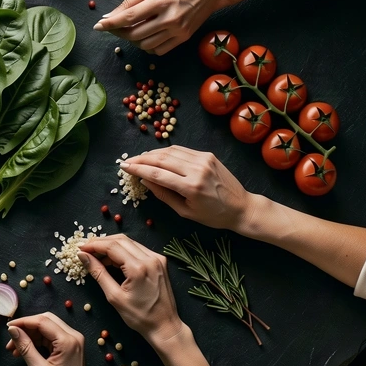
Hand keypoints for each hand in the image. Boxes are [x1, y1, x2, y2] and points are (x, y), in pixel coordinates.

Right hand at [5, 312, 87, 365]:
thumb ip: (25, 346)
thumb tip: (13, 330)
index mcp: (68, 341)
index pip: (42, 321)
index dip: (23, 322)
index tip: (8, 328)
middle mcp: (73, 336)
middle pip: (45, 321)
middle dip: (26, 328)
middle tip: (11, 339)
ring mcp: (73, 341)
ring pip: (47, 328)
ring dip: (30, 335)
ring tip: (15, 349)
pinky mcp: (70, 346)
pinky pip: (51, 336)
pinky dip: (37, 341)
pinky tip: (25, 350)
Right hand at [77, 235, 185, 346]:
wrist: (164, 326)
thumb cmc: (140, 317)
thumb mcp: (114, 297)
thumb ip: (98, 273)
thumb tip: (84, 257)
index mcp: (139, 268)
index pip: (112, 246)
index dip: (94, 245)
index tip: (81, 248)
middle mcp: (150, 259)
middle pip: (120, 240)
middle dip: (101, 242)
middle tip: (87, 249)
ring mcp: (157, 259)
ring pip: (129, 242)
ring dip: (111, 245)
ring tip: (97, 255)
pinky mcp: (160, 261)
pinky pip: (138, 249)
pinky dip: (123, 250)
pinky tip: (113, 259)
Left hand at [94, 0, 227, 54]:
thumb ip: (131, 1)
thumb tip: (110, 15)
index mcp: (160, 1)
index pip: (129, 17)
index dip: (110, 23)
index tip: (98, 26)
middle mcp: (169, 18)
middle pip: (135, 34)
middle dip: (119, 32)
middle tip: (112, 27)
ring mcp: (177, 31)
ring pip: (145, 45)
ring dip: (133, 39)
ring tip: (130, 29)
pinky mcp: (183, 38)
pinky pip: (158, 50)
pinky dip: (147, 46)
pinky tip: (146, 35)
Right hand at [122, 147, 252, 230]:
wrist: (241, 207)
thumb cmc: (213, 215)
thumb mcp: (185, 212)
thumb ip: (164, 195)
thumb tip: (145, 181)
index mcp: (191, 187)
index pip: (157, 174)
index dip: (138, 169)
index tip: (124, 168)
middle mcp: (197, 169)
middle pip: (161, 159)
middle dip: (141, 159)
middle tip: (127, 162)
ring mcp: (203, 160)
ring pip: (170, 151)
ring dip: (152, 153)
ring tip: (139, 158)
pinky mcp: (207, 155)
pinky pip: (182, 150)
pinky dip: (167, 151)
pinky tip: (157, 155)